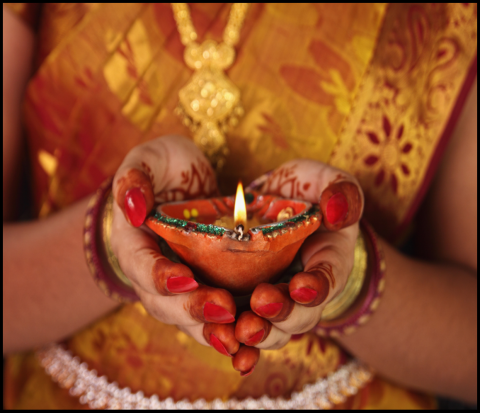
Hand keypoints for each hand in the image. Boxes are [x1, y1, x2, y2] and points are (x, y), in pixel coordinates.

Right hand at [110, 135, 257, 374]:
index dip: (160, 276)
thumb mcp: (147, 161)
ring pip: (191, 319)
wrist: (180, 187)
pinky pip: (214, 317)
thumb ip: (134, 179)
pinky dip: (232, 332)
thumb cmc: (163, 171)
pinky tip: (254, 341)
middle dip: (193, 311)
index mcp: (135, 245)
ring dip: (214, 330)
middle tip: (224, 311)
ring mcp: (180, 288)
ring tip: (240, 338)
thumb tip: (132, 207)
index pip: (141, 266)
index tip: (185, 279)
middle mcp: (154, 275)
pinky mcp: (206, 290)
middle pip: (166, 304)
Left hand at [235, 159, 363, 357]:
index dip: (317, 286)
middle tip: (262, 303)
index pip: (328, 278)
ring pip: (271, 330)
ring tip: (238, 331)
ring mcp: (276, 302)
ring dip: (257, 334)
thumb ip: (341, 190)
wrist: (277, 208)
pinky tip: (223, 346)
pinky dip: (234, 343)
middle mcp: (304, 291)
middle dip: (282, 314)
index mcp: (328, 262)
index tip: (301, 284)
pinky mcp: (247, 305)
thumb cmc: (303, 194)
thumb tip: (337, 210)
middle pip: (300, 315)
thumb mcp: (324, 181)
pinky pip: (243, 331)